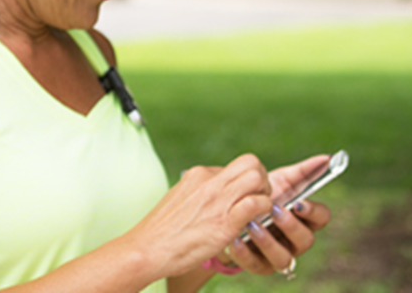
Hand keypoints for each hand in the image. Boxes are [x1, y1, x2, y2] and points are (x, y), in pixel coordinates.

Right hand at [124, 154, 274, 279]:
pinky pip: (255, 204)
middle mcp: (209, 181)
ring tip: (259, 209)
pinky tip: (254, 223)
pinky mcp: (224, 222)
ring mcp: (218, 200)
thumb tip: (211, 194)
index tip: (242, 198)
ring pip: (256, 176)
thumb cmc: (162, 230)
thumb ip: (198, 192)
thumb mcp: (179, 197)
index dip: (243, 182)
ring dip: (265, 192)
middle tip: (259, 197)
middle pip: (251, 161)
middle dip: (262, 177)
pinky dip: (263, 210)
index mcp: (198, 174)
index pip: (233, 167)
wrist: (147, 248)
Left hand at [220, 155, 330, 275]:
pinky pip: (255, 264)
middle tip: (273, 210)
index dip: (313, 211)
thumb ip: (302, 171)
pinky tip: (234, 239)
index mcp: (306, 220)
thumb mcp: (281, 182)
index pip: (321, 218)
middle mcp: (296, 241)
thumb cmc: (266, 197)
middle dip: (290, 226)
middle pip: (305, 240)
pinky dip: (244, 252)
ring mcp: (279, 256)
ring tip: (251, 224)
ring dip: (268, 241)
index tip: (298, 202)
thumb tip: (326, 158)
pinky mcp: (259, 266)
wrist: (235, 212)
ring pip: (283, 258)